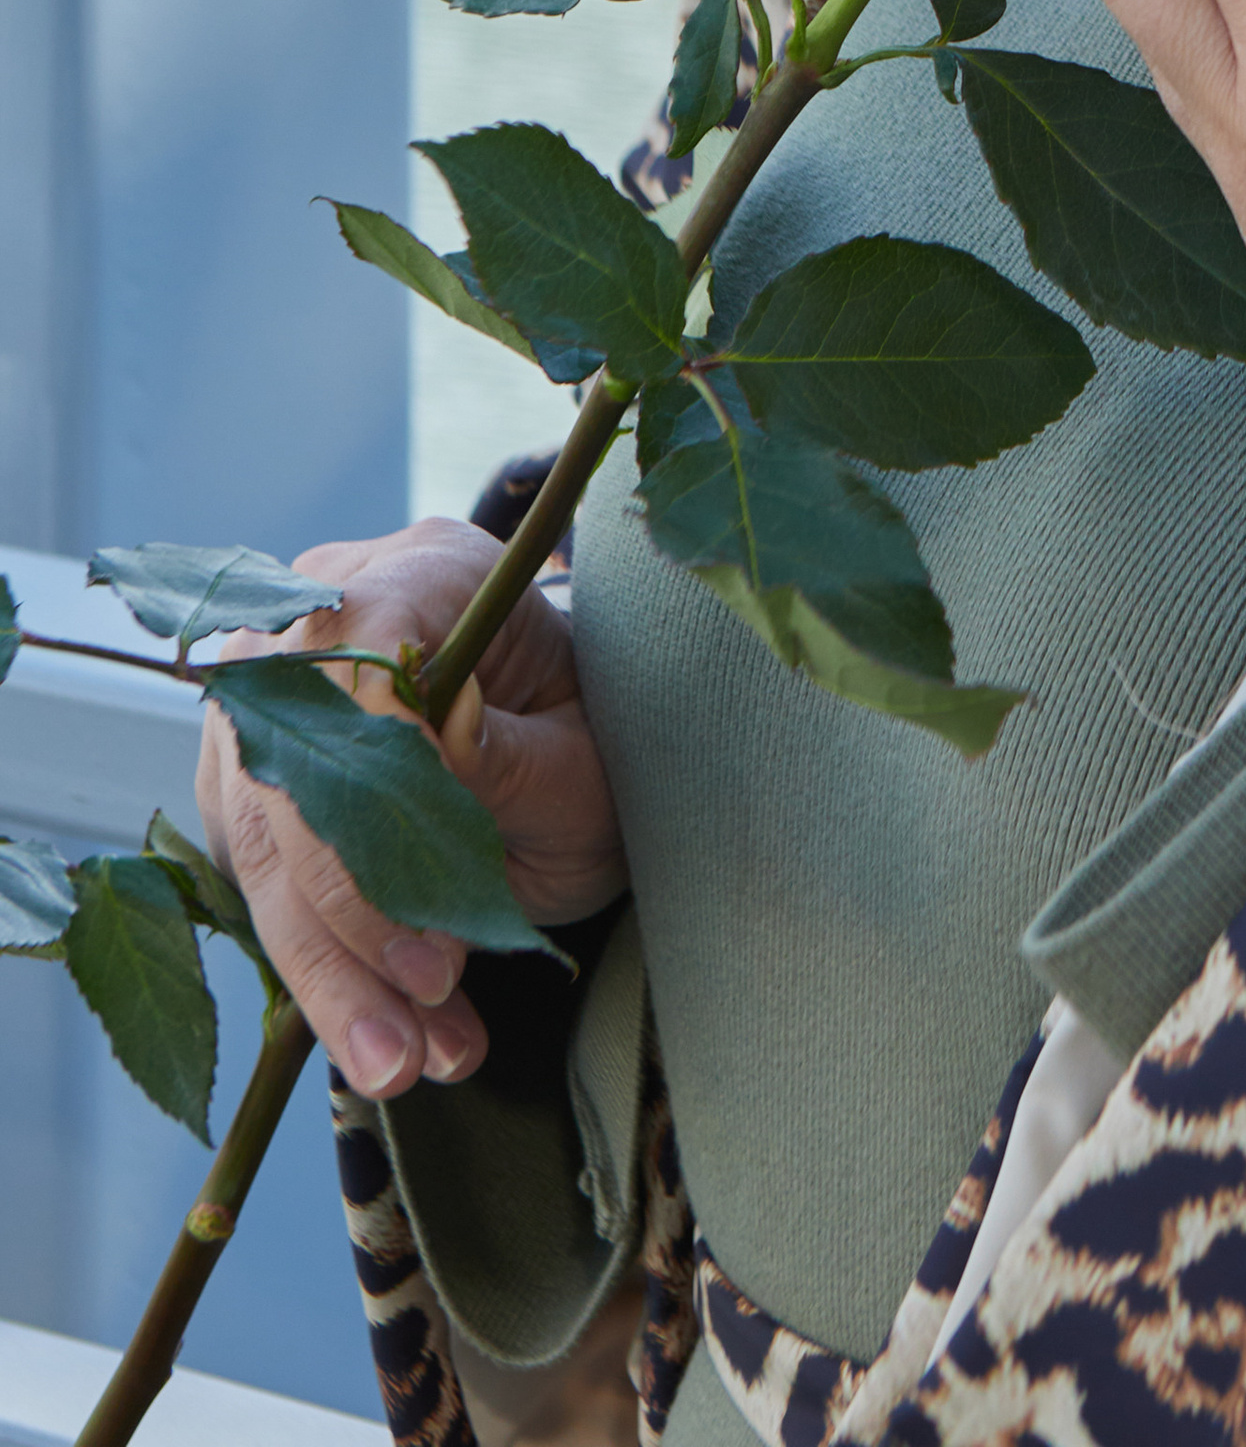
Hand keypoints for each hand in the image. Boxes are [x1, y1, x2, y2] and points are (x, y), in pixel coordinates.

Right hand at [194, 516, 625, 1099]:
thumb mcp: (587, 757)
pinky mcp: (256, 792)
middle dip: (352, 918)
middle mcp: (325, 624)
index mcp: (423, 573)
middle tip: (425, 1016)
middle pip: (292, 769)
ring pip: (262, 850)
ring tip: (406, 1063)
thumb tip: (435, 740)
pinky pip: (267, 892)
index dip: (378, 788)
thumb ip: (510, 753)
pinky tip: (396, 1043)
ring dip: (335, 972)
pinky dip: (333, 978)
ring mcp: (275, 709)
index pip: (356, 659)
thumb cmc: (596, 737)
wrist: (573, 757)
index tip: (433, 919)